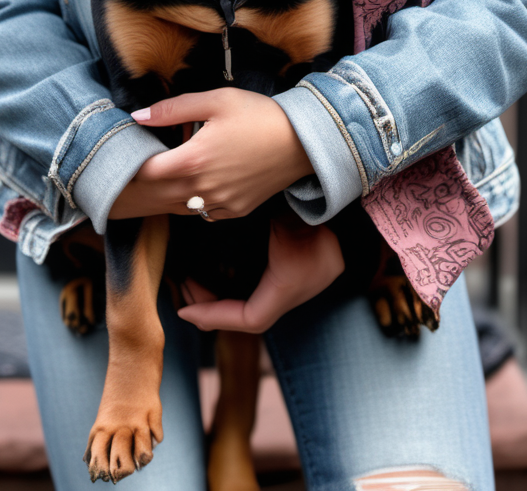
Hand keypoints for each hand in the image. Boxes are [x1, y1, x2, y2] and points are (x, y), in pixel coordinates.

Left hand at [108, 89, 312, 219]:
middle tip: (142, 166)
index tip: (130, 153)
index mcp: (193, 160)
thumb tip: (137, 116)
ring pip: (180, 206)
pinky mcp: (236, 211)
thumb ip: (173, 109)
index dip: (134, 164)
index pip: (146, 172)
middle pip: (159, 193)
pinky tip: (198, 184)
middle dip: (147, 181)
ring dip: (169, 193)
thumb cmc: (259, 115)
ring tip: (168, 174)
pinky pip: (204, 213)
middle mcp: (203, 188)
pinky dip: (194, 201)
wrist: (303, 142)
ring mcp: (220, 203)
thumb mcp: (216, 100)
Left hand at [177, 217, 344, 332]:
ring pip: (253, 308)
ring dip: (223, 300)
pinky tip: (217, 280)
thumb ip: (247, 222)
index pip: (250, 319)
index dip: (215, 318)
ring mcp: (298, 288)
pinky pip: (259, 296)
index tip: (186, 311)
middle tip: (184, 292)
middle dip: (213, 310)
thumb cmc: (308, 207)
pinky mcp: (296, 279)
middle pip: (248, 318)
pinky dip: (236, 293)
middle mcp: (294, 294)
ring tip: (194, 286)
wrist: (342, 208)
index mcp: (288, 286)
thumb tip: (209, 220)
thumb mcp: (277, 215)